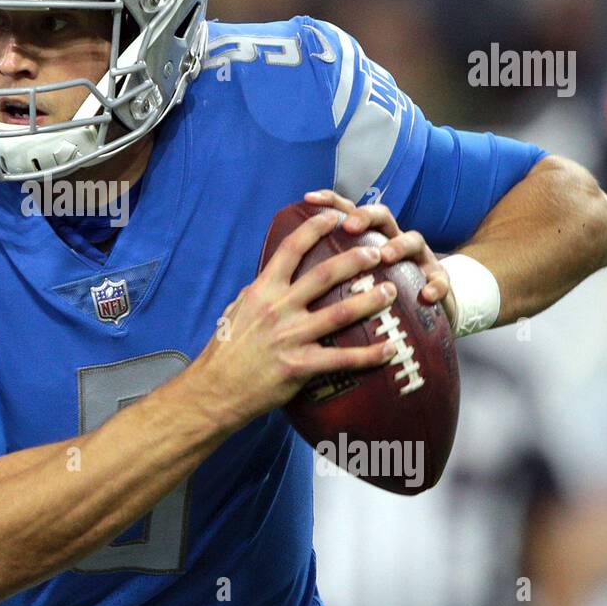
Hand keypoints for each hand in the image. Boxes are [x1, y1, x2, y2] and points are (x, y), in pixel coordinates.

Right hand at [191, 209, 398, 426]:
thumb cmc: (225, 350)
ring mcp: (290, 337)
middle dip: (355, 260)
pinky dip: (370, 354)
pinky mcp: (300, 366)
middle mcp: (278, 309)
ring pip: (340, 313)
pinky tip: (390, 349)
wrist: (215, 389)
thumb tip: (272, 277)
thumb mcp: (236, 310)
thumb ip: (259, 293)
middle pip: (325, 275)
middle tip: (377, 254)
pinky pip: (343, 358)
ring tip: (391, 292)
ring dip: (370, 301)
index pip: (291, 249)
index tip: (334, 216)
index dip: (314, 228)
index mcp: (262, 291)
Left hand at [303, 189, 456, 323]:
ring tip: (386, 255)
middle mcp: (394, 240)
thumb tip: (284, 270)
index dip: (330, 201)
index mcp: (369, 238)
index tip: (307, 198)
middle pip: (382, 215)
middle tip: (349, 226)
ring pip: (413, 240)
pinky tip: (426, 295)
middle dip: (365, 216)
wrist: (427, 310)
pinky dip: (435, 285)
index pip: (348, 210)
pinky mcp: (439, 280)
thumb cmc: (378, 293)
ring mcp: (419, 258)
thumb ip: (326, 270)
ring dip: (399, 245)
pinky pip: (440, 280)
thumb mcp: (352, 279)